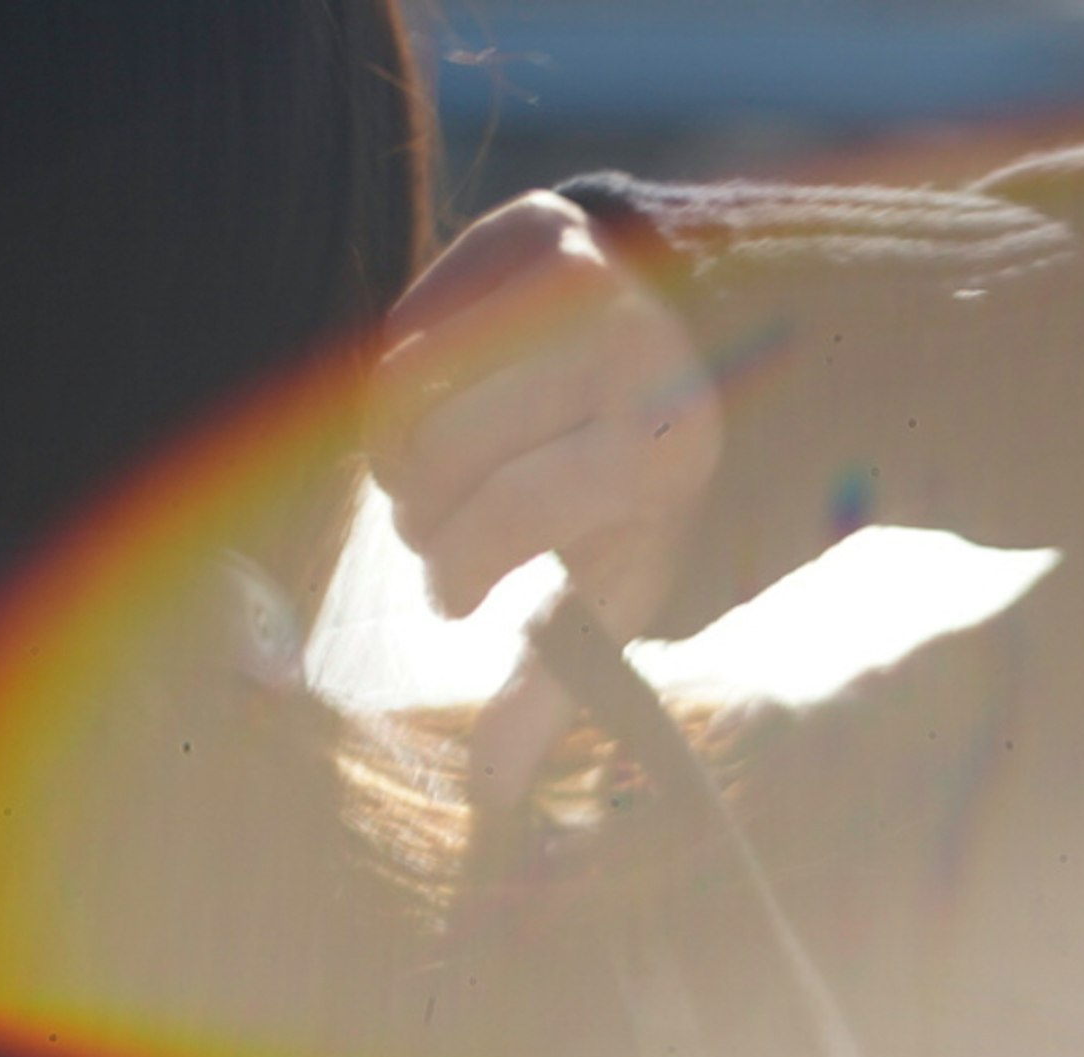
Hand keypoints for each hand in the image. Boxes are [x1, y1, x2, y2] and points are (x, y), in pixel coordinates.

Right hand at [368, 192, 722, 807]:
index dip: (462, 564)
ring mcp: (576, 279)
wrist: (685, 329)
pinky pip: (403, 329)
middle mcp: (628, 352)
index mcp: (663, 446)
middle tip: (443, 538)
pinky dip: (398, 392)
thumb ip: (556, 681)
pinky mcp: (525, 232)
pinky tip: (438, 416)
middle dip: (426, 517)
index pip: (519, 508)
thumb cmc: (639, 487)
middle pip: (450, 453)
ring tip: (434, 486)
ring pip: (408, 388)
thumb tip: (489, 797)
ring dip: (399, 459)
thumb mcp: (621, 581)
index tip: (454, 600)